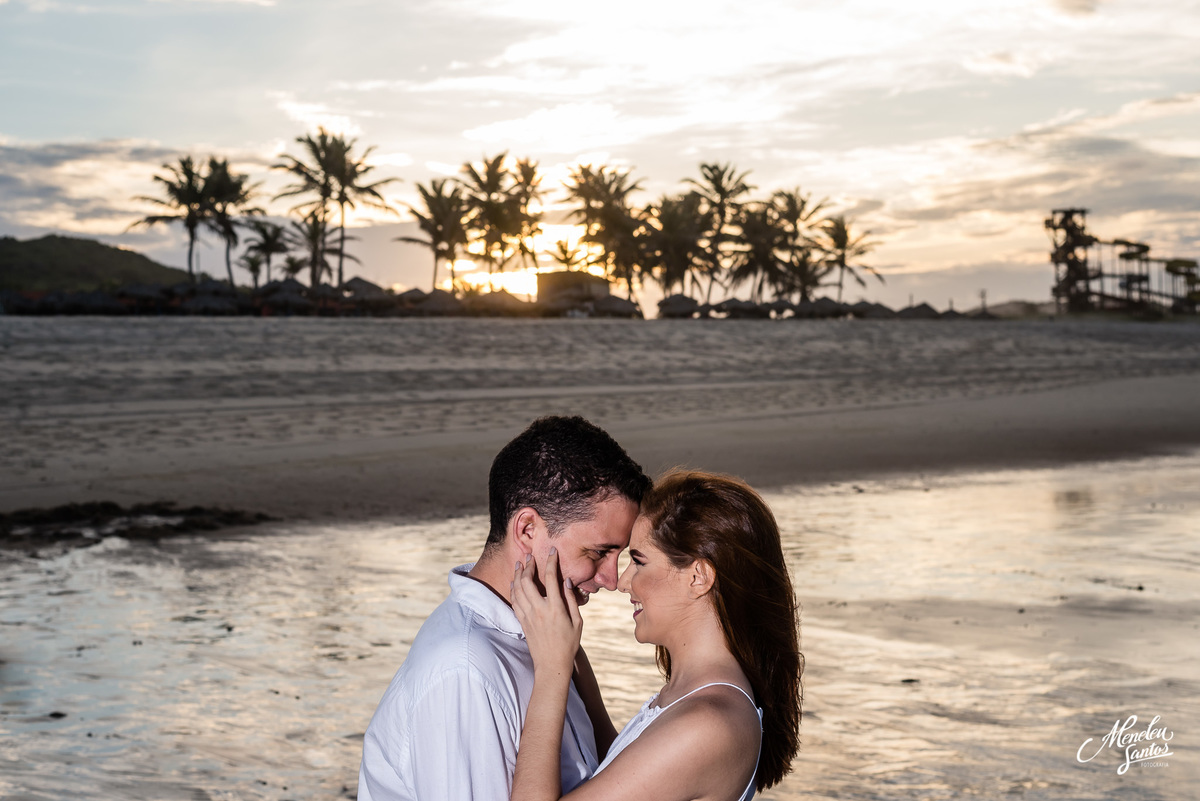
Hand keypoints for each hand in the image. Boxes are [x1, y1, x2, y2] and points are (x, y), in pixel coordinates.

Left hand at [512, 548, 581, 677]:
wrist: (551, 664)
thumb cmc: (568, 644)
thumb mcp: (577, 622)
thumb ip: (571, 600)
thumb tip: (566, 581)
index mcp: (555, 608)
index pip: (551, 578)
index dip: (551, 562)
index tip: (552, 551)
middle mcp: (539, 610)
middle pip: (528, 581)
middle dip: (528, 565)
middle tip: (530, 556)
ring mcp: (528, 616)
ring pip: (518, 589)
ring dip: (518, 574)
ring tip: (520, 564)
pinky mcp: (522, 622)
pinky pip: (514, 601)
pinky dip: (513, 589)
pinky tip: (514, 582)